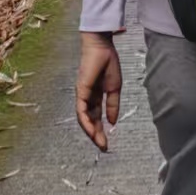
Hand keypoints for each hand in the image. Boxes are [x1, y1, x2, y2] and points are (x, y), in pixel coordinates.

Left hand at [76, 32, 121, 150]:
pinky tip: (92, 131)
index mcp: (96, 96)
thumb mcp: (114, 88)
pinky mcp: (80, 91)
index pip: (96, 117)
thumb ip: (112, 105)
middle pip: (90, 121)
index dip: (101, 130)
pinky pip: (81, 110)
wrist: (102, 47)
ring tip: (99, 143)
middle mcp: (87, 98)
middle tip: (103, 147)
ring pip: (84, 119)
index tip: (107, 142)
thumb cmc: (108, 63)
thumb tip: (112, 122)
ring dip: (91, 132)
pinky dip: (86, 122)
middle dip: (96, 135)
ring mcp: (82, 95)